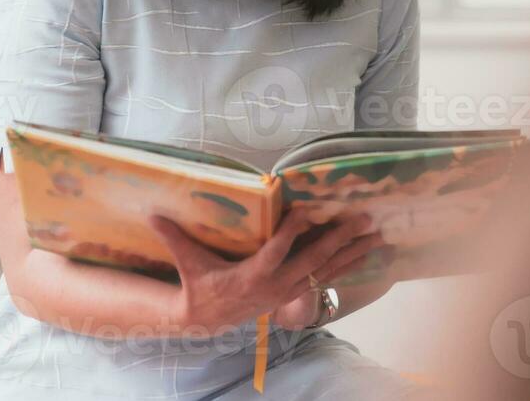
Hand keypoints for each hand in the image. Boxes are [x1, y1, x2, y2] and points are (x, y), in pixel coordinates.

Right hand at [148, 209, 381, 332]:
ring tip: (377, 235)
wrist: (207, 319)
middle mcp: (274, 285)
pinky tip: (367, 252)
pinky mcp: (293, 292)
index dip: (292, 232)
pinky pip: (326, 278)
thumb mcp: (187, 262)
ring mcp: (287, 291)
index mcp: (250, 276)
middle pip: (312, 261)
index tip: (307, 210)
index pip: (275, 252)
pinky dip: (347, 264)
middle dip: (338, 239)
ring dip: (352, 252)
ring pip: (326, 270)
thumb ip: (173, 237)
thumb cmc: (199, 285)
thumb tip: (152, 213)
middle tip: (360, 219)